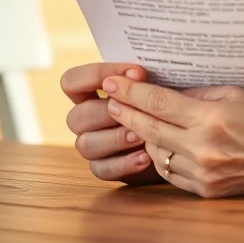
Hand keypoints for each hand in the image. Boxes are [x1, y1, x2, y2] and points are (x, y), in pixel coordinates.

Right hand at [61, 62, 161, 184]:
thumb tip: (136, 75)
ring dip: (115, 138)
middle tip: (135, 110)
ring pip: (85, 145)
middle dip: (106, 112)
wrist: (172, 133)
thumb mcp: (149, 85)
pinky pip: (101, 169)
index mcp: (87, 93)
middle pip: (76, 117)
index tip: (135, 73)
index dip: (96, 75)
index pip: (72, 81)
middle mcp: (84, 120)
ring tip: (141, 136)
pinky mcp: (103, 168)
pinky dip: (124, 164)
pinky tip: (146, 156)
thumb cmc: (156, 102)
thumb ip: (138, 78)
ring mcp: (91, 145)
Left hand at [102, 75, 243, 197]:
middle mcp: (202, 148)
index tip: (113, 83)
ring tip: (134, 121)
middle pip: (149, 129)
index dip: (132, 92)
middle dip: (126, 112)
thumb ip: (195, 94)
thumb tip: (163, 94)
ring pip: (155, 153)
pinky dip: (161, 158)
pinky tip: (158, 144)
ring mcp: (202, 173)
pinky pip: (170, 174)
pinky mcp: (206, 190)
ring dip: (142, 136)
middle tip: (110, 100)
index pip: (158, 103)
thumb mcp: (233, 93)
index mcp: (210, 118)